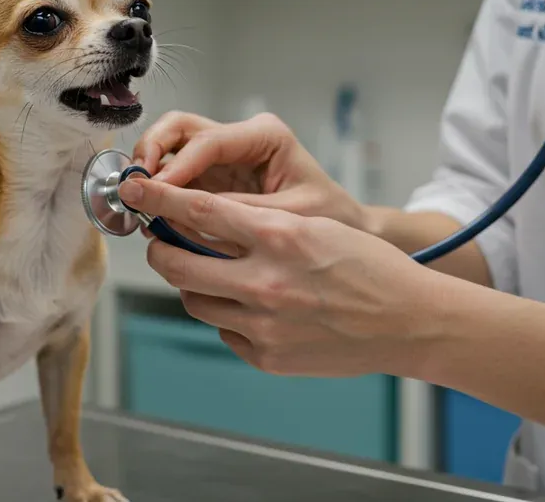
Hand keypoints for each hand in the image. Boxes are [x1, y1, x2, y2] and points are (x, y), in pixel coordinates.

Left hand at [118, 177, 448, 377]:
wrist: (409, 323)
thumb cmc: (367, 267)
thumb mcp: (316, 225)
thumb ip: (258, 223)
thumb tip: (201, 220)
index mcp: (281, 236)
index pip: (200, 209)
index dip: (159, 197)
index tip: (135, 188)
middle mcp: (266, 281)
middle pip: (178, 262)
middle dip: (160, 247)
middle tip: (160, 239)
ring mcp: (263, 325)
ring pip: (193, 299)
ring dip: (192, 283)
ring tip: (212, 273)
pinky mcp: (266, 355)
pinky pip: (222, 329)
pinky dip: (226, 314)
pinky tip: (252, 305)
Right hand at [133, 112, 373, 232]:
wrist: (344, 231)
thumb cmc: (328, 220)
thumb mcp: (287, 219)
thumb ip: (235, 214)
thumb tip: (182, 217)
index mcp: (265, 136)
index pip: (208, 141)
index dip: (177, 165)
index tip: (156, 190)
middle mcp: (240, 138)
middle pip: (179, 127)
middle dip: (152, 151)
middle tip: (136, 184)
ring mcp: (223, 156)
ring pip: (170, 145)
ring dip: (149, 169)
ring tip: (139, 201)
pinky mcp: (212, 178)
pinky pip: (175, 175)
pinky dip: (159, 190)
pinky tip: (152, 214)